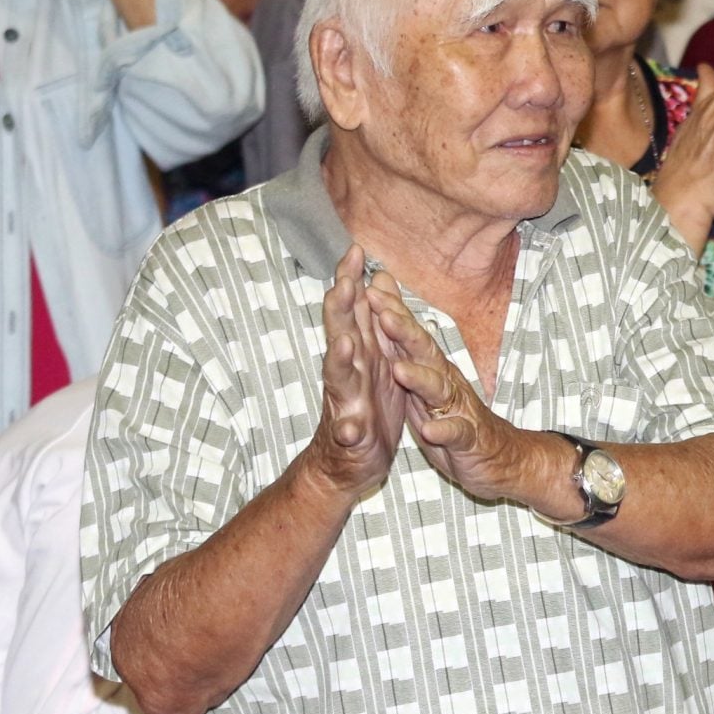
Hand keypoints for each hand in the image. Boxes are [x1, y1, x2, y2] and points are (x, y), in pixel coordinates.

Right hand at [304, 247, 402, 498]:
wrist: (347, 465)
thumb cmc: (365, 407)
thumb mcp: (373, 361)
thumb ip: (370, 322)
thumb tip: (371, 280)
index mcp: (358, 355)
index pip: (352, 312)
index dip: (351, 282)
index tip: (356, 249)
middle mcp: (346, 374)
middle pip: (340, 335)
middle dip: (340, 310)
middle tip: (342, 282)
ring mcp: (345, 405)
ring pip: (340, 380)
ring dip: (340, 362)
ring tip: (344, 342)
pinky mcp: (351, 438)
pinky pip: (348, 432)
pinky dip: (348, 427)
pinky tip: (349, 426)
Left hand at [364, 271, 543, 505]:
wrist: (496, 456)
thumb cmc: (454, 414)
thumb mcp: (428, 379)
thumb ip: (410, 349)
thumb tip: (390, 311)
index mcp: (431, 368)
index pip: (410, 335)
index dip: (392, 312)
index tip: (370, 288)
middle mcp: (445, 381)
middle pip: (425, 352)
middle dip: (404, 332)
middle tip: (383, 313)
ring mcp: (457, 408)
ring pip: (439, 389)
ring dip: (420, 378)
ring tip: (399, 370)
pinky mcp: (466, 438)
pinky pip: (455, 432)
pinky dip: (443, 429)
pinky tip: (431, 429)